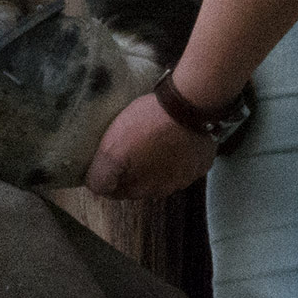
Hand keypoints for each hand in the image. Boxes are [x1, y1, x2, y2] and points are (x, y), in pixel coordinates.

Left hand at [85, 90, 217, 199]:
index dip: (107, 174)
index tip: (106, 157)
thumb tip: (95, 187)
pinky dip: (178, 154)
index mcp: (140, 189)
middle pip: (139, 184)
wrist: (189, 106)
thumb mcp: (112, 149)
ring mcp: (186, 177)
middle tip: (128, 146)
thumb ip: (101, 176)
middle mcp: (164, 190)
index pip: (113, 191)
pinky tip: (174, 138)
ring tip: (152, 139)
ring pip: (163, 174)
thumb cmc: (148, 124)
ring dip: (155, 163)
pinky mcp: (202, 162)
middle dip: (131, 170)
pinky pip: (185, 162)